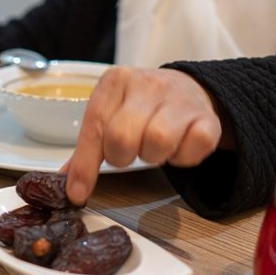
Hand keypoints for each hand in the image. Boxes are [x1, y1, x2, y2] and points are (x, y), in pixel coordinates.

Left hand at [64, 67, 223, 204]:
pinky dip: (183, 158)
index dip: (85, 164)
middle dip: (122, 156)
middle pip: (122, 137)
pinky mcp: (208, 118)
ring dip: (153, 156)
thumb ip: (89, 147)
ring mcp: (180, 98)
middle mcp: (147, 84)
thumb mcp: (111, 114)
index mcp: (116, 81)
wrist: (191, 88)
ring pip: (158, 141)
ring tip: (154, 147)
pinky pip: (193, 148)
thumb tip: (67, 184)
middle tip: (130, 152)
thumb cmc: (144, 107)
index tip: (78, 192)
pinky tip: (178, 148)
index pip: (95, 126)